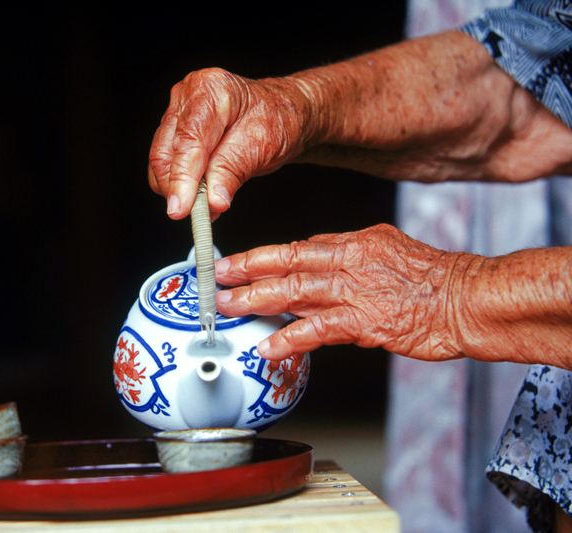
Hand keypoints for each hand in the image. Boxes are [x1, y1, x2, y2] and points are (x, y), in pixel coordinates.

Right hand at [148, 68, 314, 219]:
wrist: (282, 114)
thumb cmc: (277, 120)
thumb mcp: (263, 144)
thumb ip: (232, 169)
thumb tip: (212, 200)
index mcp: (210, 89)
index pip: (188, 140)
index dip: (182, 178)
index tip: (182, 209)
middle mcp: (186, 96)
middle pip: (166, 152)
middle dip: (179, 188)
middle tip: (200, 215)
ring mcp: (177, 111)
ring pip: (161, 161)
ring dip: (178, 189)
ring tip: (206, 205)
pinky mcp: (174, 129)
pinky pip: (165, 163)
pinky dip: (179, 184)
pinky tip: (200, 194)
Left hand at [214, 224, 469, 360]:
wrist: (469, 299)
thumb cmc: (434, 279)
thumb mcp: (388, 247)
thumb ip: (348, 251)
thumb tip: (314, 250)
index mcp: (354, 243)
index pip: (298, 248)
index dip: (263, 256)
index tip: (236, 262)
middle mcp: (349, 262)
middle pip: (286, 262)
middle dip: (247, 269)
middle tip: (216, 278)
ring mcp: (354, 291)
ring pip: (294, 291)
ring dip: (256, 299)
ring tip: (228, 307)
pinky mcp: (364, 321)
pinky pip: (317, 330)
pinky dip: (289, 338)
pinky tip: (268, 347)